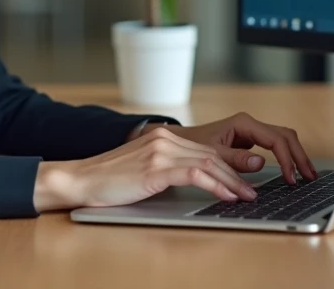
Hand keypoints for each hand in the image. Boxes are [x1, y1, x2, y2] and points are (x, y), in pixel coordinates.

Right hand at [32, 126, 259, 211]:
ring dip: (232, 182)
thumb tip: (197, 182)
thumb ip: (169, 170)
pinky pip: (195, 174)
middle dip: (236, 174)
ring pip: (208, 163)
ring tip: (246, 196)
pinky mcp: (155, 168)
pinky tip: (226, 196)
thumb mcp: (144, 170)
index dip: (229, 165)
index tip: (245, 180)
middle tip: (253, 190)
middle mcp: (164, 139)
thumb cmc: (109, 181)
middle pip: (211, 155)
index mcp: (163, 137)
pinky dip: (215, 185)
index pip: (205, 150)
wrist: (80, 180)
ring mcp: (159, 151)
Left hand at [145, 113, 315, 184]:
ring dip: (296, 156)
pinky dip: (286, 158)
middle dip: (299, 156)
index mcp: (243, 123)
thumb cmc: (190, 148)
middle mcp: (250, 125)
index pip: (275, 140)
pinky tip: (292, 172)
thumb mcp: (212, 155)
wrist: (177, 144)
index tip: (290, 178)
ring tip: (306, 176)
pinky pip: (275, 146)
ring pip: (283, 139)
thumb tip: (260, 162)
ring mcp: (251, 133)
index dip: (286, 159)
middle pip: (285, 136)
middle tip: (310, 177)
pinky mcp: (250, 142)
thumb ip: (235, 159)